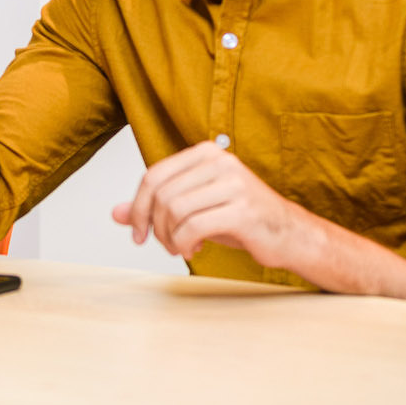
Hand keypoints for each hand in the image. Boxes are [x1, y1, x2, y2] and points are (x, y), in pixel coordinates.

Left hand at [112, 142, 313, 267]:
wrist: (289, 234)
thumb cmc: (241, 219)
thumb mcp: (194, 208)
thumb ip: (156, 207)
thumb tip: (116, 213)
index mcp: (206, 153)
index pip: (153, 175)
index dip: (138, 207)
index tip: (138, 233)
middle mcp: (220, 161)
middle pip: (161, 194)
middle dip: (153, 226)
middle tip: (162, 245)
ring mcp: (233, 183)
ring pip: (174, 210)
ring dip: (169, 238)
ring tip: (180, 248)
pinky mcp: (242, 209)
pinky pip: (193, 227)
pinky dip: (183, 244)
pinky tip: (192, 251)